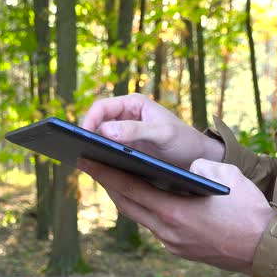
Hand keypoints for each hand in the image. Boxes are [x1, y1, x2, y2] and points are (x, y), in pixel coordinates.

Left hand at [78, 158, 275, 274]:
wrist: (266, 248)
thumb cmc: (249, 211)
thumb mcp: (227, 176)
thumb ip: (201, 168)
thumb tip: (187, 168)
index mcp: (174, 212)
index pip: (130, 189)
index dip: (106, 173)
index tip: (86, 159)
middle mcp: (168, 231)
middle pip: (127, 204)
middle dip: (107, 183)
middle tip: (90, 164)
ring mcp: (173, 243)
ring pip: (139, 216)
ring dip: (124, 197)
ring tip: (113, 177)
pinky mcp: (180, 249)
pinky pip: (154, 225)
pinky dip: (144, 208)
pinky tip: (144, 196)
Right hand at [82, 94, 223, 168]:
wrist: (198, 160)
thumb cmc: (184, 141)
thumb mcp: (163, 134)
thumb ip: (136, 130)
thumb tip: (105, 131)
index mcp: (133, 104)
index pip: (101, 108)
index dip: (89, 121)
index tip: (83, 137)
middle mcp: (126, 117)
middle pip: (96, 124)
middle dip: (86, 136)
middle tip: (77, 152)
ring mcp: (125, 135)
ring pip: (100, 140)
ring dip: (92, 149)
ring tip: (82, 163)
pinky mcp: (127, 151)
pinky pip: (108, 153)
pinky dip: (101, 159)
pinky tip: (97, 171)